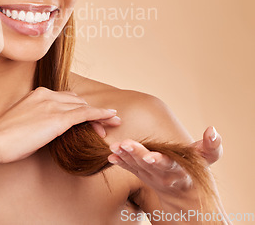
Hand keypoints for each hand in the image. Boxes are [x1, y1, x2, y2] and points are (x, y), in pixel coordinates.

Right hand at [0, 87, 119, 164]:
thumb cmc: (4, 138)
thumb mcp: (23, 123)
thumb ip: (38, 120)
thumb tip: (47, 129)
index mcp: (37, 94)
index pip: (65, 98)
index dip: (78, 108)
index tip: (86, 120)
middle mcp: (46, 95)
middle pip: (76, 101)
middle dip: (91, 113)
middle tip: (101, 128)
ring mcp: (52, 105)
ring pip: (83, 107)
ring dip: (99, 116)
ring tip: (111, 125)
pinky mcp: (58, 118)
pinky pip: (86, 114)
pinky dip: (101, 114)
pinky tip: (112, 117)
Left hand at [106, 126, 222, 195]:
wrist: (186, 195)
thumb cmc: (196, 171)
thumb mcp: (207, 159)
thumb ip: (212, 146)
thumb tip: (212, 130)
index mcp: (179, 170)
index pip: (169, 165)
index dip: (159, 160)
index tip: (149, 156)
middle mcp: (164, 175)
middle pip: (149, 165)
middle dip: (136, 154)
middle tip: (124, 144)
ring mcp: (151, 178)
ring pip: (137, 167)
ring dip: (125, 156)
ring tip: (115, 146)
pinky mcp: (142, 176)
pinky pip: (131, 170)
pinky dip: (121, 163)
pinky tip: (112, 156)